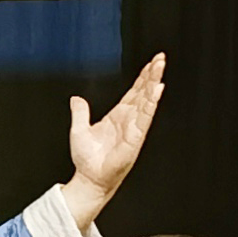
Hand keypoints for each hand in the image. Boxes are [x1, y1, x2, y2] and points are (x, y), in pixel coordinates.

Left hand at [59, 53, 166, 220]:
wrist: (89, 178)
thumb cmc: (87, 159)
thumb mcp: (78, 129)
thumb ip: (80, 112)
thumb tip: (76, 98)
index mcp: (118, 116)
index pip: (133, 92)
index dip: (142, 78)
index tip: (151, 63)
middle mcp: (129, 120)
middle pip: (143, 92)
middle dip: (152, 75)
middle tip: (161, 58)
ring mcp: (134, 127)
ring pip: (147, 100)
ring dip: (154, 83)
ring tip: (160, 67)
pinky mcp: (135, 137)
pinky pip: (145, 117)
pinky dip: (151, 103)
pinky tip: (157, 90)